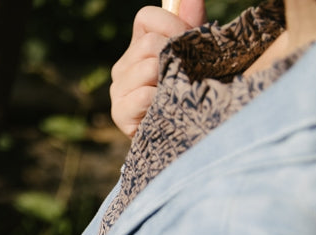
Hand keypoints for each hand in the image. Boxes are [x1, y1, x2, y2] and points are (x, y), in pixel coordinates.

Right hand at [110, 0, 205, 137]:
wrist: (188, 137)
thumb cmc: (192, 92)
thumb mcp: (196, 55)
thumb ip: (193, 24)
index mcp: (139, 47)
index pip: (146, 17)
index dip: (172, 24)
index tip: (189, 39)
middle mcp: (124, 66)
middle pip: (150, 42)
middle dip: (176, 53)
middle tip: (190, 71)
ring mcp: (118, 90)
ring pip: (148, 66)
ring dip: (171, 77)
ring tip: (179, 91)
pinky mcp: (120, 113)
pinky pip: (141, 95)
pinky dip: (160, 99)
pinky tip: (168, 107)